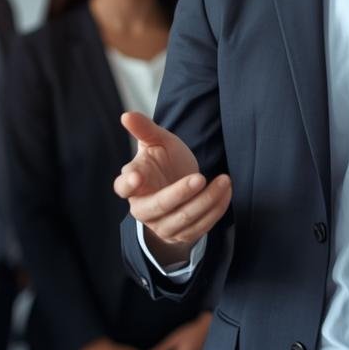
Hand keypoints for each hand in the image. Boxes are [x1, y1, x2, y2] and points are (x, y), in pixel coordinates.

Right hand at [113, 112, 230, 267]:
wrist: (181, 185)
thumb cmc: (164, 162)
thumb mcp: (157, 142)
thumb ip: (145, 129)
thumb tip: (127, 115)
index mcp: (132, 185)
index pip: (122, 187)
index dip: (128, 184)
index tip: (138, 177)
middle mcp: (144, 209)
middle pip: (157, 206)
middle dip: (179, 193)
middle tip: (199, 177)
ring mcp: (163, 225)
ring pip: (183, 218)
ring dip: (206, 200)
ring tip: (224, 180)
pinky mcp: (183, 234)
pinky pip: (201, 226)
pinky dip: (216, 209)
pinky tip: (226, 191)